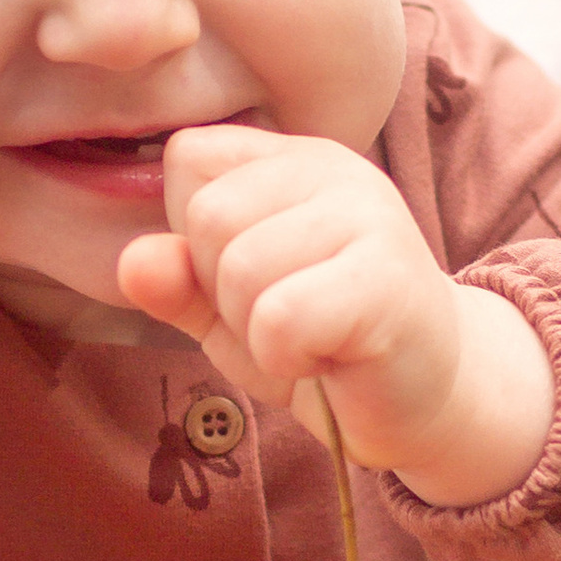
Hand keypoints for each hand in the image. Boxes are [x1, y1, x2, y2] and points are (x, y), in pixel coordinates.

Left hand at [114, 125, 552, 505]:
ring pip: (239, 270)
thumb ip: (177, 283)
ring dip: (258, 332)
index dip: (195, 240)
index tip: (254, 280)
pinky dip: (288, 359)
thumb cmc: (324, 346)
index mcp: (290, 159)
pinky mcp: (386, 278)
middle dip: (224, 293)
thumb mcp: (231, 313)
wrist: (427, 400)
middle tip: (287, 319)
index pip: (187, 161)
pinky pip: (280, 319)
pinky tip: (332, 358)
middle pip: (206, 217)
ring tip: (312, 338)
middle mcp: (332, 167)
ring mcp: (368, 215)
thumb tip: (132, 261)